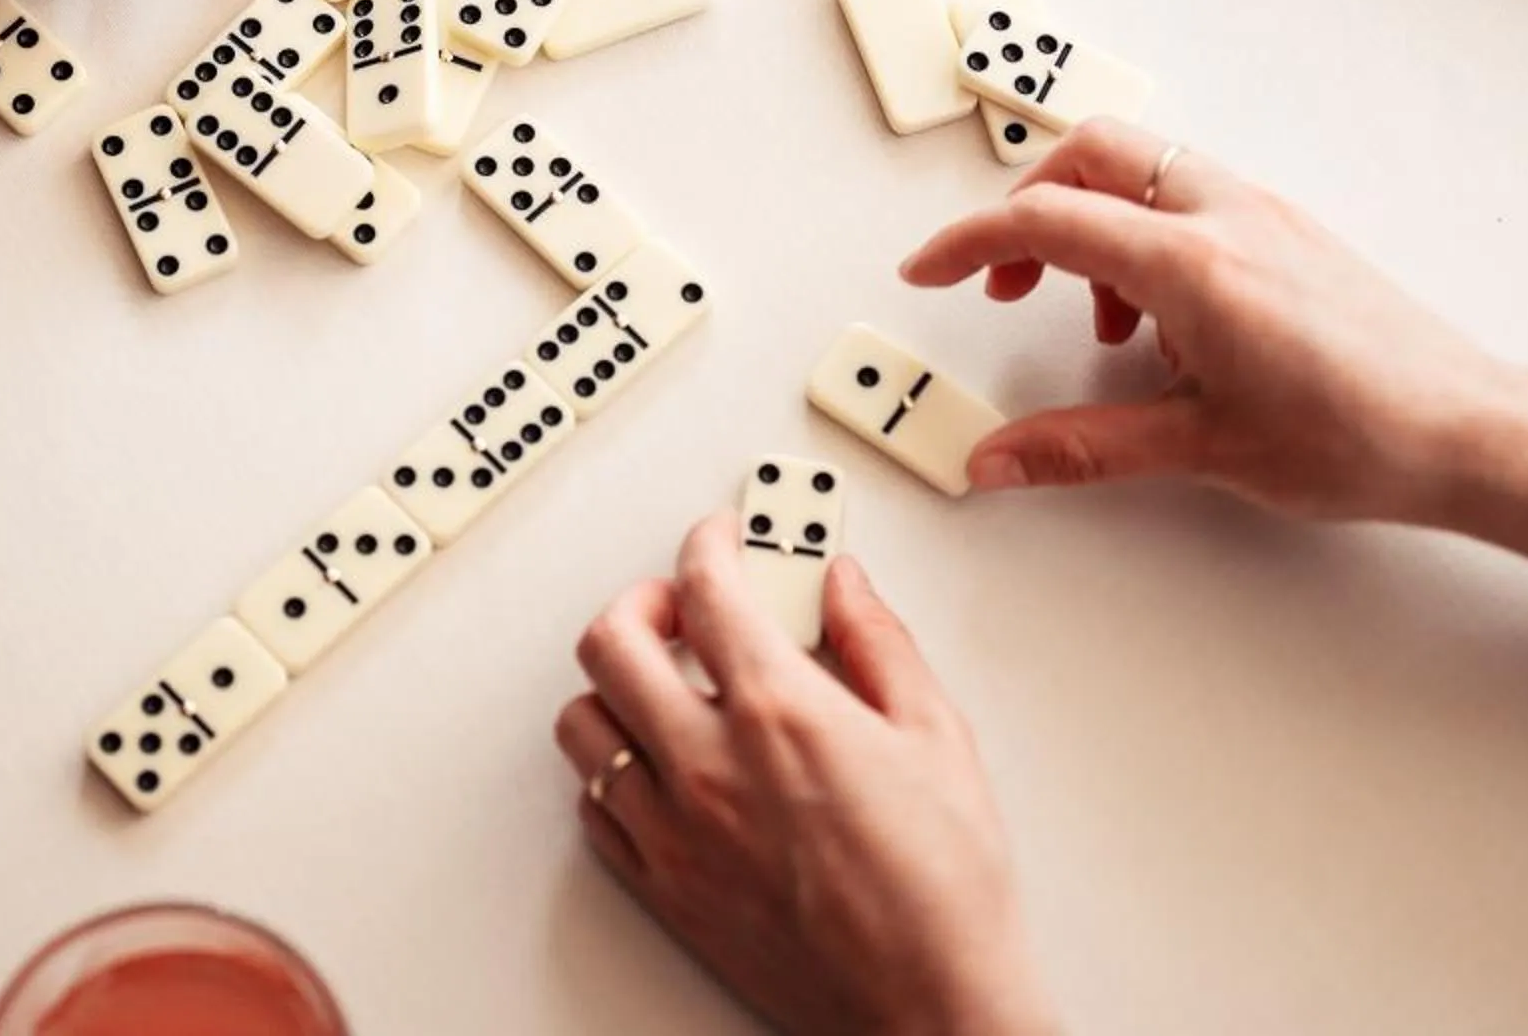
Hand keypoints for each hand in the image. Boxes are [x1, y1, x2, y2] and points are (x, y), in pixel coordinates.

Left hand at [557, 518, 1058, 1035]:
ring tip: (663, 682)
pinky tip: (659, 764)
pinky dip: (612, 770)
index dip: (710, 542)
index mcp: (779, 711)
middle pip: (611, 640)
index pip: (704, 584)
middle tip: (683, 604)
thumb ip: (878, 642)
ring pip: (583, 723)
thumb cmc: (944, 889)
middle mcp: (709, 765)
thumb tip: (842, 586)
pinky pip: (593, 807)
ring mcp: (674, 831)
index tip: (723, 539)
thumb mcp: (937, 735)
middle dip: (644, 601)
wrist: (929, 1004)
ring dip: (615, 685)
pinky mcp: (662, 887)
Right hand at [899, 120, 1517, 523]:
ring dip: (1093, 225)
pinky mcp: (1288, 230)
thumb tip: (994, 461)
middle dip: (1028, 208)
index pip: (1047, 219)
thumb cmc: (1359, 437)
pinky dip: (1145, 235)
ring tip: (1099, 327)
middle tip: (1007, 284)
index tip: (928, 272)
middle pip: (1090, 155)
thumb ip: (1083, 447)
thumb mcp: (1204, 450)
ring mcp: (1263, 213)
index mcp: (1193, 262)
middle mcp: (1226, 214)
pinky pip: (1189, 196)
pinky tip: (1163, 325)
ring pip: (1142, 170)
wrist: (1470, 430)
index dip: (969, 243)